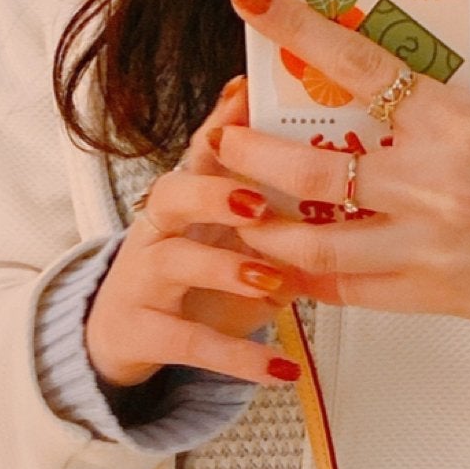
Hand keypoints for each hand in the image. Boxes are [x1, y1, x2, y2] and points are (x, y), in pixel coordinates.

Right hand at [85, 77, 305, 389]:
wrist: (126, 335)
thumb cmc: (194, 279)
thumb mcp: (232, 240)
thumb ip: (274, 216)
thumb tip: (343, 189)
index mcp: (185, 200)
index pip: (202, 153)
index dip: (222, 126)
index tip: (248, 99)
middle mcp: (158, 230)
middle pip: (173, 193)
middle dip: (215, 194)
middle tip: (260, 204)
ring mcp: (145, 279)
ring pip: (177, 261)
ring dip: (227, 270)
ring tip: (274, 284)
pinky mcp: (145, 330)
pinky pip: (191, 343)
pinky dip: (239, 357)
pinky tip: (281, 369)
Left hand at [218, 0, 469, 343]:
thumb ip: (437, 116)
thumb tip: (374, 96)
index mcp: (458, 122)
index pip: (358, 64)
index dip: (295, 31)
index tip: (250, 5)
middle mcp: (437, 184)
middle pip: (315, 168)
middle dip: (253, 154)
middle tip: (225, 139)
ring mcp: (430, 247)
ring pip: (316, 241)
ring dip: (263, 228)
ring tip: (236, 210)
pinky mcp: (431, 296)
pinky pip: (348, 289)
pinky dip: (304, 279)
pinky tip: (276, 268)